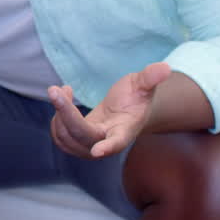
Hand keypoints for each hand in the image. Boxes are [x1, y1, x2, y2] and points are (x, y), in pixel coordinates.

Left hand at [48, 62, 172, 158]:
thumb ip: (151, 77)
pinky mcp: (77, 142)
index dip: (108, 147)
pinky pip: (59, 135)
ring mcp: (89, 145)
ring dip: (58, 112)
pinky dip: (56, 116)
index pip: (117, 142)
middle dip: (65, 113)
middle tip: (54, 90)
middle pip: (81, 134)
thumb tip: (165, 67)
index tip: (97, 152)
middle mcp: (106, 142)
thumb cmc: (135, 98)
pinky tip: (64, 98)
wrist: (125, 111)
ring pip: (65, 137)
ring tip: (62, 90)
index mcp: (125, 131)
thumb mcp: (143, 85)